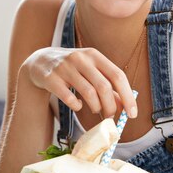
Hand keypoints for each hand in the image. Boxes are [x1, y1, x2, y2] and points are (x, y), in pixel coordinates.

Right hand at [23, 47, 137, 117]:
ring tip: (95, 110)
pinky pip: (69, 98)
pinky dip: (77, 106)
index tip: (132, 114)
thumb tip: (124, 105)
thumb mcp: (90, 71)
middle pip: (104, 86)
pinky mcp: (51, 78)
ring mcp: (65, 67)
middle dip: (110, 106)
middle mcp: (81, 58)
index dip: (127, 96)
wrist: (40, 61)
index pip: (117, 75)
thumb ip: (107, 85)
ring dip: (95, 107)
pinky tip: (77, 105)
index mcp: (94, 55)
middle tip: (110, 117)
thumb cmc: (72, 69)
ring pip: (88, 93)